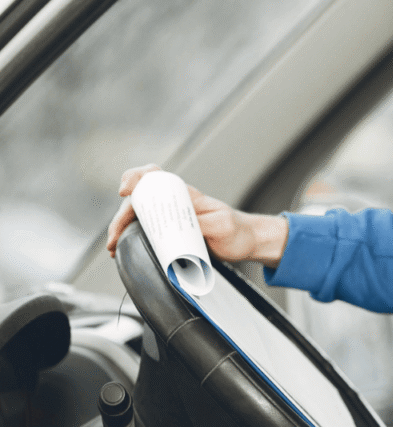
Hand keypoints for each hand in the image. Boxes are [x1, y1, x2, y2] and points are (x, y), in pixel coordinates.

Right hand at [106, 164, 287, 265]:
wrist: (245, 243)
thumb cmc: (235, 230)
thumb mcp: (222, 226)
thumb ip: (203, 223)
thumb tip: (180, 226)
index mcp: (185, 195)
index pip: (155, 176)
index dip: (136, 178)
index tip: (124, 190)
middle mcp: (174, 203)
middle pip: (138, 200)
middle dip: (120, 215)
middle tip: (114, 237)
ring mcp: (170, 218)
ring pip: (137, 217)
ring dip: (120, 229)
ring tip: (113, 247)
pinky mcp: (170, 234)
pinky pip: (145, 231)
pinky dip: (129, 238)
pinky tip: (121, 250)